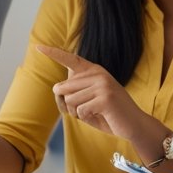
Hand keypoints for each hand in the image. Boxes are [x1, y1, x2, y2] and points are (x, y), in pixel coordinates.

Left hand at [36, 44, 150, 141]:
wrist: (134, 125)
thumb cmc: (108, 113)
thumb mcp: (89, 100)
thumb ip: (74, 92)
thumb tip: (57, 87)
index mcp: (94, 71)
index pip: (70, 59)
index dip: (54, 53)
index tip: (38, 47)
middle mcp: (98, 74)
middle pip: (63, 88)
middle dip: (67, 104)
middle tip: (84, 110)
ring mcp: (103, 85)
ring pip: (70, 101)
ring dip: (77, 113)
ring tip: (94, 113)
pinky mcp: (105, 99)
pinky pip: (80, 111)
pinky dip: (86, 118)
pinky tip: (100, 116)